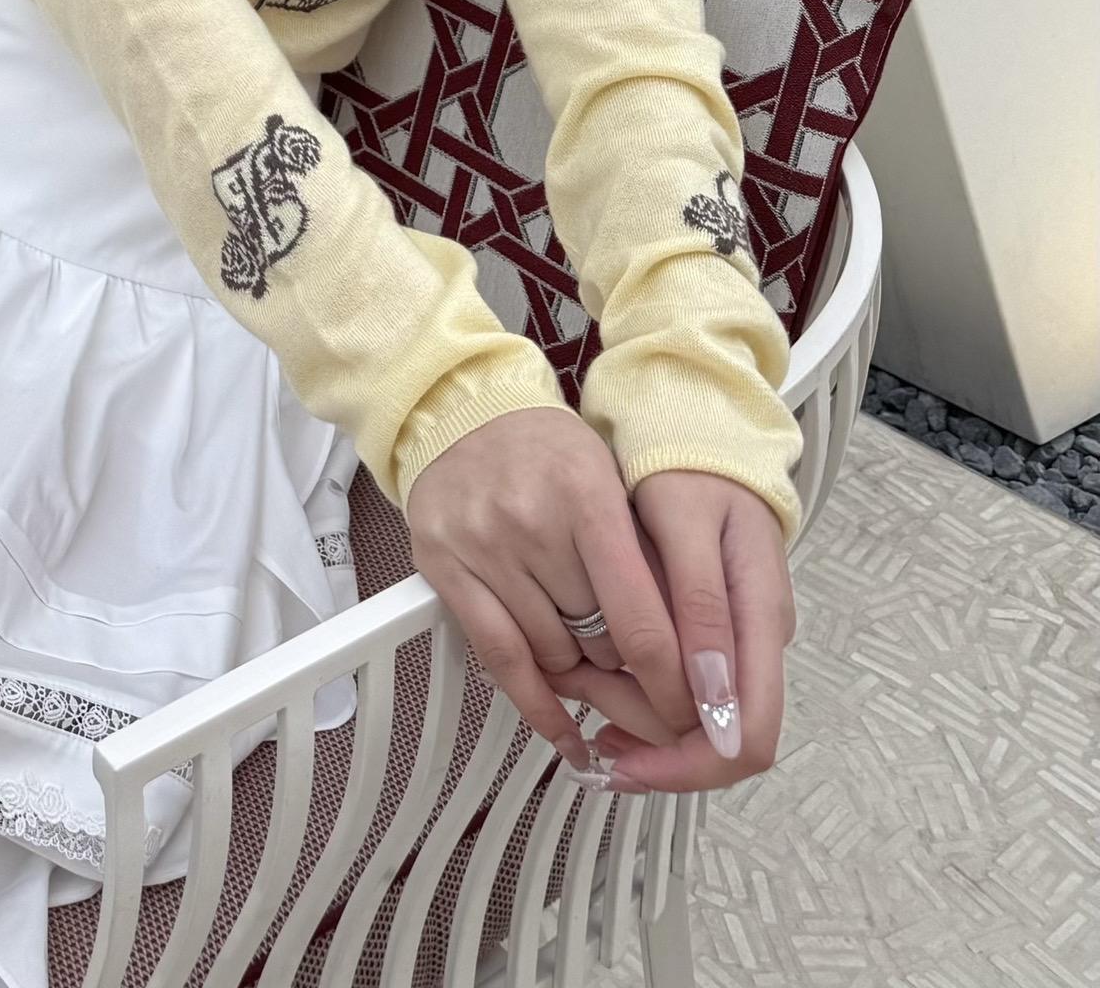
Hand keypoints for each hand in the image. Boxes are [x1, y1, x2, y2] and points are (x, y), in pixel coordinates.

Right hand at [402, 410, 721, 777]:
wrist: (459, 409)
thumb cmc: (548, 450)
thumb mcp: (612, 479)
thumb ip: (647, 557)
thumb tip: (694, 656)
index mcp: (586, 495)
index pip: (639, 616)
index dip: (673, 681)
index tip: (698, 713)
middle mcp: (532, 523)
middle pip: (600, 641)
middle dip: (631, 668)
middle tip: (649, 679)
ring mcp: (483, 548)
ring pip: (553, 655)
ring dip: (582, 670)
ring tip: (593, 655)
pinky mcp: (444, 569)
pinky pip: (499, 659)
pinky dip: (537, 704)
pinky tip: (565, 733)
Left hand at [569, 468, 795, 794]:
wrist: (693, 427)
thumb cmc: (686, 465)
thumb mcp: (686, 523)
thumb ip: (701, 608)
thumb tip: (714, 704)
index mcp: (761, 621)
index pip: (748, 737)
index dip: (687, 766)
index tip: (618, 760)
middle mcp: (756, 643)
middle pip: (718, 742)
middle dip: (650, 746)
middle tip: (585, 723)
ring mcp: (736, 639)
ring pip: (694, 721)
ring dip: (636, 722)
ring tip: (577, 691)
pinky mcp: (709, 631)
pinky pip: (681, 688)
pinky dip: (636, 696)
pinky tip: (594, 681)